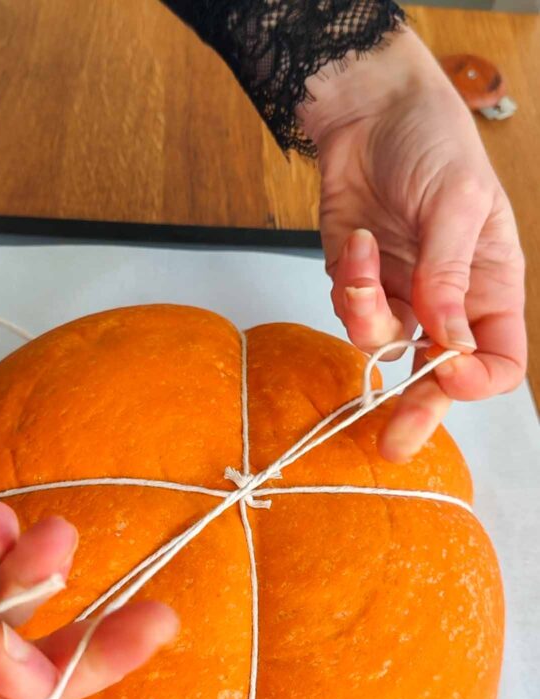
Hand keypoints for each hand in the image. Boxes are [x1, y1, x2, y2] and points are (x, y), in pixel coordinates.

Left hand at [298, 27, 525, 460]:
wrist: (369, 109)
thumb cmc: (432, 141)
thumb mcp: (457, 203)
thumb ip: (449, 277)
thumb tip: (451, 344)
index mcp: (491, 287)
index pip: (497, 359)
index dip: (475, 378)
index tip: (449, 372)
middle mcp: (447, 302)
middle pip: (438, 376)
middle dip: (416, 409)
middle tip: (393, 444)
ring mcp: (401, 296)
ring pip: (382, 348)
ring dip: (364, 314)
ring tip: (360, 258)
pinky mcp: (359, 284)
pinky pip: (349, 312)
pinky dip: (346, 285)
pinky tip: (355, 241)